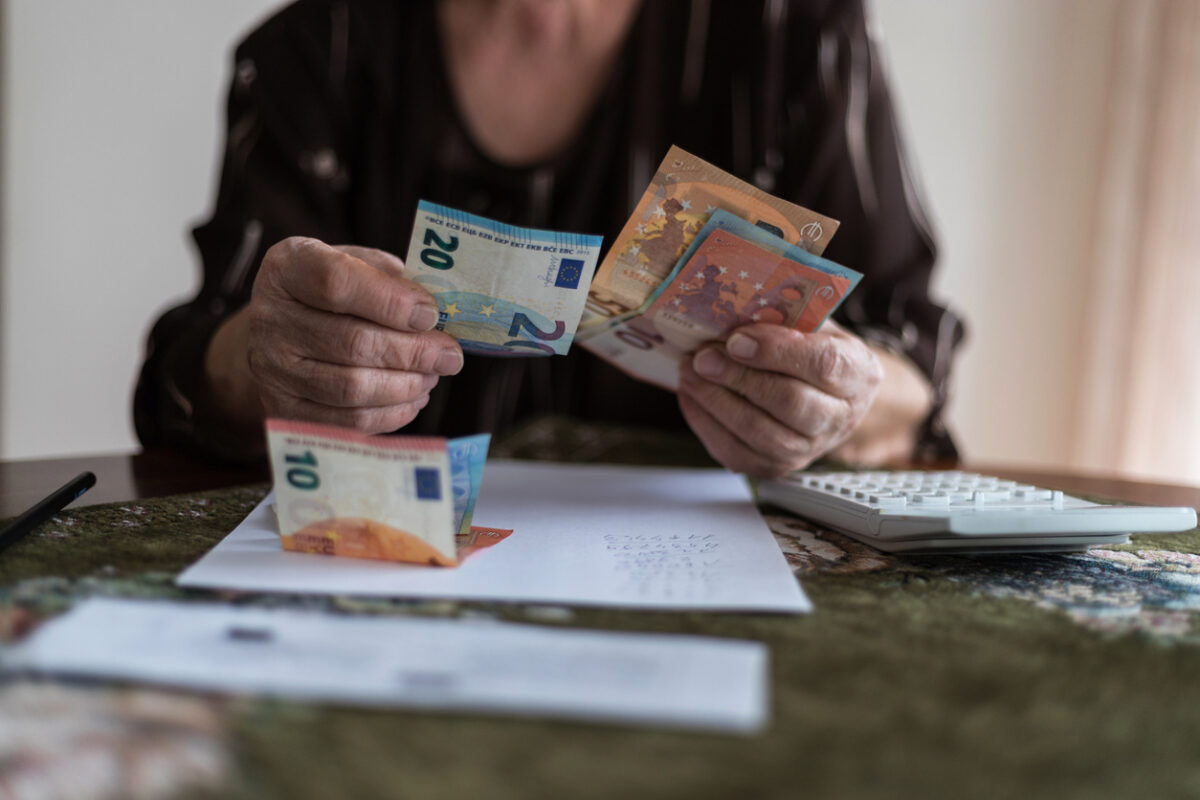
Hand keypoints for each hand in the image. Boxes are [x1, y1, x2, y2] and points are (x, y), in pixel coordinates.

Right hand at [207, 237, 462, 433]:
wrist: (280, 332)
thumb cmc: (331, 293)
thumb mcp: (355, 263)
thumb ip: (389, 278)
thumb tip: (432, 312)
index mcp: (287, 268)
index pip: (337, 282)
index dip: (392, 302)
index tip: (431, 315)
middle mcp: (269, 317)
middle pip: (352, 342)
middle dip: (413, 352)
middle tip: (450, 356)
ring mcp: (272, 369)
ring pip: (352, 388)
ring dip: (406, 385)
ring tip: (433, 375)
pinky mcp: (283, 410)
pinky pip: (347, 421)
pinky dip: (392, 413)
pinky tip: (414, 397)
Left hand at [677, 321, 882, 477]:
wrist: (823, 393)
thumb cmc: (812, 347)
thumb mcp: (811, 322)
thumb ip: (782, 316)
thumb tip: (731, 309)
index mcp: (858, 373)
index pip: (823, 364)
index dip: (776, 351)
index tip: (736, 339)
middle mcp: (841, 417)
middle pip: (790, 403)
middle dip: (739, 378)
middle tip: (702, 357)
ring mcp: (810, 448)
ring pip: (761, 434)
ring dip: (717, 402)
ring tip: (689, 373)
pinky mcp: (777, 466)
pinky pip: (737, 453)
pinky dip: (707, 424)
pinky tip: (692, 396)